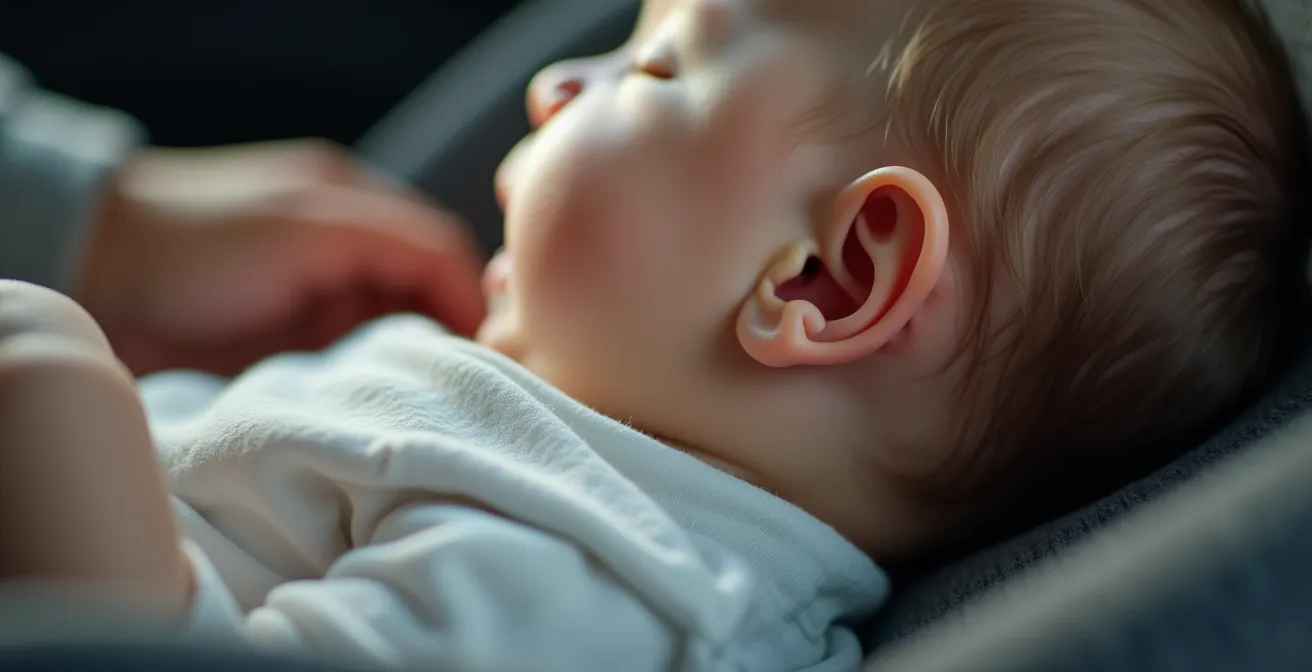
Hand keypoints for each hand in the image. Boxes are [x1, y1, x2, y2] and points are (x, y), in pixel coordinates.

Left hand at [76, 140, 485, 376]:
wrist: (94, 280)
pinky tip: (375, 405)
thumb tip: (470, 296)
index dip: (470, 301)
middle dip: (446, 338)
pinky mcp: (290, 347)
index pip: (443, 253)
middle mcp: (345, 251)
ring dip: (409, 366)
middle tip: (461, 390)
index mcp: (356, 204)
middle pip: (425, 297)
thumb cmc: (197, 244)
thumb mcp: (309, 227)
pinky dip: (370, 383)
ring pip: (392, 335)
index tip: (484, 357)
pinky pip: (352, 366)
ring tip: (422, 405)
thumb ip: (399, 245)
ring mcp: (316, 300)